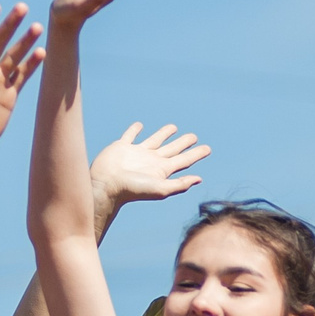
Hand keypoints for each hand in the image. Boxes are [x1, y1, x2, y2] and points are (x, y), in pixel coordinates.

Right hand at [90, 121, 208, 218]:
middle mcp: (151, 161)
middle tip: (194, 136)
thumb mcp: (160, 189)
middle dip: (183, 143)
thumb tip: (199, 179)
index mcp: (161, 170)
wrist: (106, 186)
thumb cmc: (132, 190)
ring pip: (155, 140)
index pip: (183, 160)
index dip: (196, 154)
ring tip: (173, 127)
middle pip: (172, 149)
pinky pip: (131, 135)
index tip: (208, 149)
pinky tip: (139, 126)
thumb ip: (179, 184)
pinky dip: (135, 130)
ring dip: (164, 134)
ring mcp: (137, 153)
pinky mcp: (122, 147)